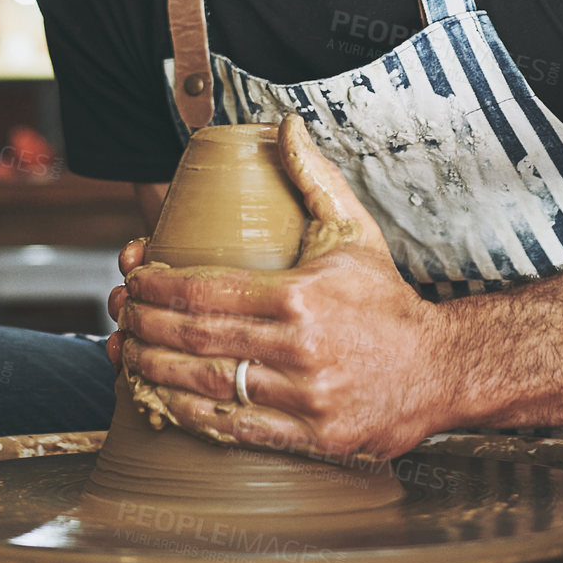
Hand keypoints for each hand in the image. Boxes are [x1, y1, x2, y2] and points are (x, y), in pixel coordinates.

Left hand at [107, 114, 456, 459]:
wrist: (442, 369)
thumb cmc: (387, 300)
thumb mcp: (353, 231)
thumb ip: (313, 178)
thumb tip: (284, 125)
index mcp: (301, 295)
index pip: (206, 290)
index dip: (158, 286)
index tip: (136, 278)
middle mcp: (299, 348)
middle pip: (196, 337)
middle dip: (145, 324)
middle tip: (121, 313)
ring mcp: (305, 397)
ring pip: (208, 384)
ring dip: (155, 369)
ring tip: (128, 352)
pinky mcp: (311, 437)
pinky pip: (234, 429)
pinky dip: (190, 415)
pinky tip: (162, 398)